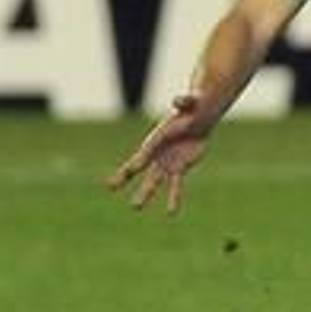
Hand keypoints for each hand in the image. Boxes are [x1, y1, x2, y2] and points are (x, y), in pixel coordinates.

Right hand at [108, 93, 213, 214]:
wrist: (198, 117)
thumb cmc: (190, 107)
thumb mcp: (188, 104)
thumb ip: (184, 102)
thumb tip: (179, 99)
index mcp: (155, 139)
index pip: (145, 152)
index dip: (139, 160)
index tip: (131, 169)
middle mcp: (156, 153)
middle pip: (140, 168)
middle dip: (126, 177)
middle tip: (111, 187)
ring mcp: (166, 163)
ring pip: (154, 181)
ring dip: (145, 193)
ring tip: (135, 207)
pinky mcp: (179, 168)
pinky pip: (175, 186)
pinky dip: (174, 198)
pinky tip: (171, 212)